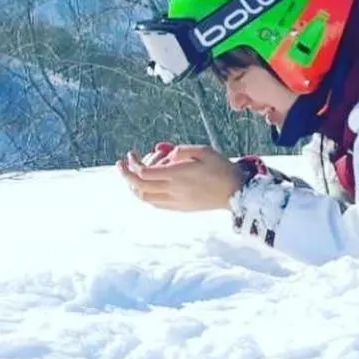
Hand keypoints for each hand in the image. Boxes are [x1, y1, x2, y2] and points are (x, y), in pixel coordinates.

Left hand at [117, 143, 241, 212]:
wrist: (236, 192)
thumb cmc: (222, 168)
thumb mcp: (205, 151)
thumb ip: (182, 150)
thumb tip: (167, 153)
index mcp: (179, 175)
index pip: (144, 173)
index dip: (133, 163)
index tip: (132, 153)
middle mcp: (174, 190)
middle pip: (139, 187)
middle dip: (126, 175)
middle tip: (122, 164)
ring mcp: (175, 201)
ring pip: (144, 197)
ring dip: (133, 187)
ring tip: (132, 175)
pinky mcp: (179, 208)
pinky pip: (155, 203)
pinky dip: (145, 194)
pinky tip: (148, 186)